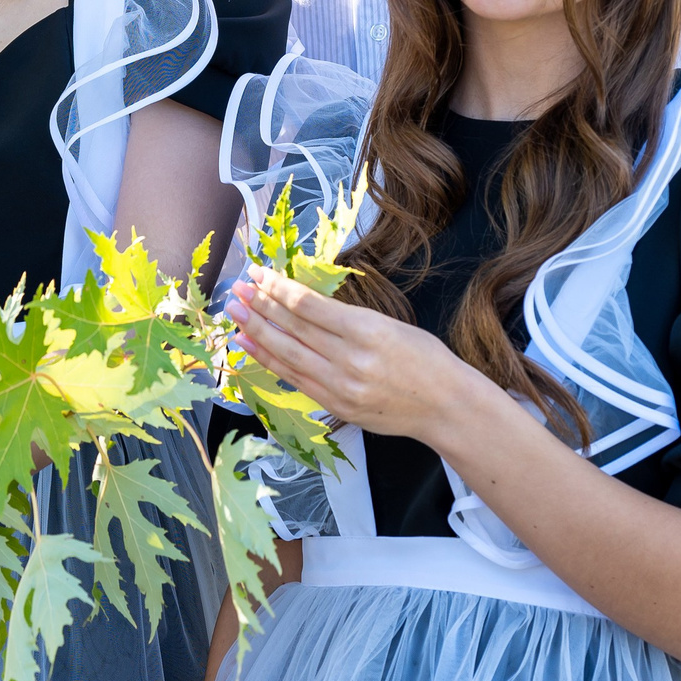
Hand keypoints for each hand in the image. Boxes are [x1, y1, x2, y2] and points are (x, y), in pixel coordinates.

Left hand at [225, 267, 488, 443]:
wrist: (446, 407)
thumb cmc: (425, 359)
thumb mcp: (391, 324)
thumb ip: (347, 318)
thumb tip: (301, 302)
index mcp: (367, 330)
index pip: (308, 306)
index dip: (277, 288)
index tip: (257, 273)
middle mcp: (350, 360)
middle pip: (292, 329)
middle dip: (259, 305)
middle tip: (235, 288)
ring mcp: (341, 387)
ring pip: (287, 355)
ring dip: (256, 332)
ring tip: (234, 313)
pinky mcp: (337, 407)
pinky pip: (295, 380)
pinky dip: (269, 361)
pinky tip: (250, 346)